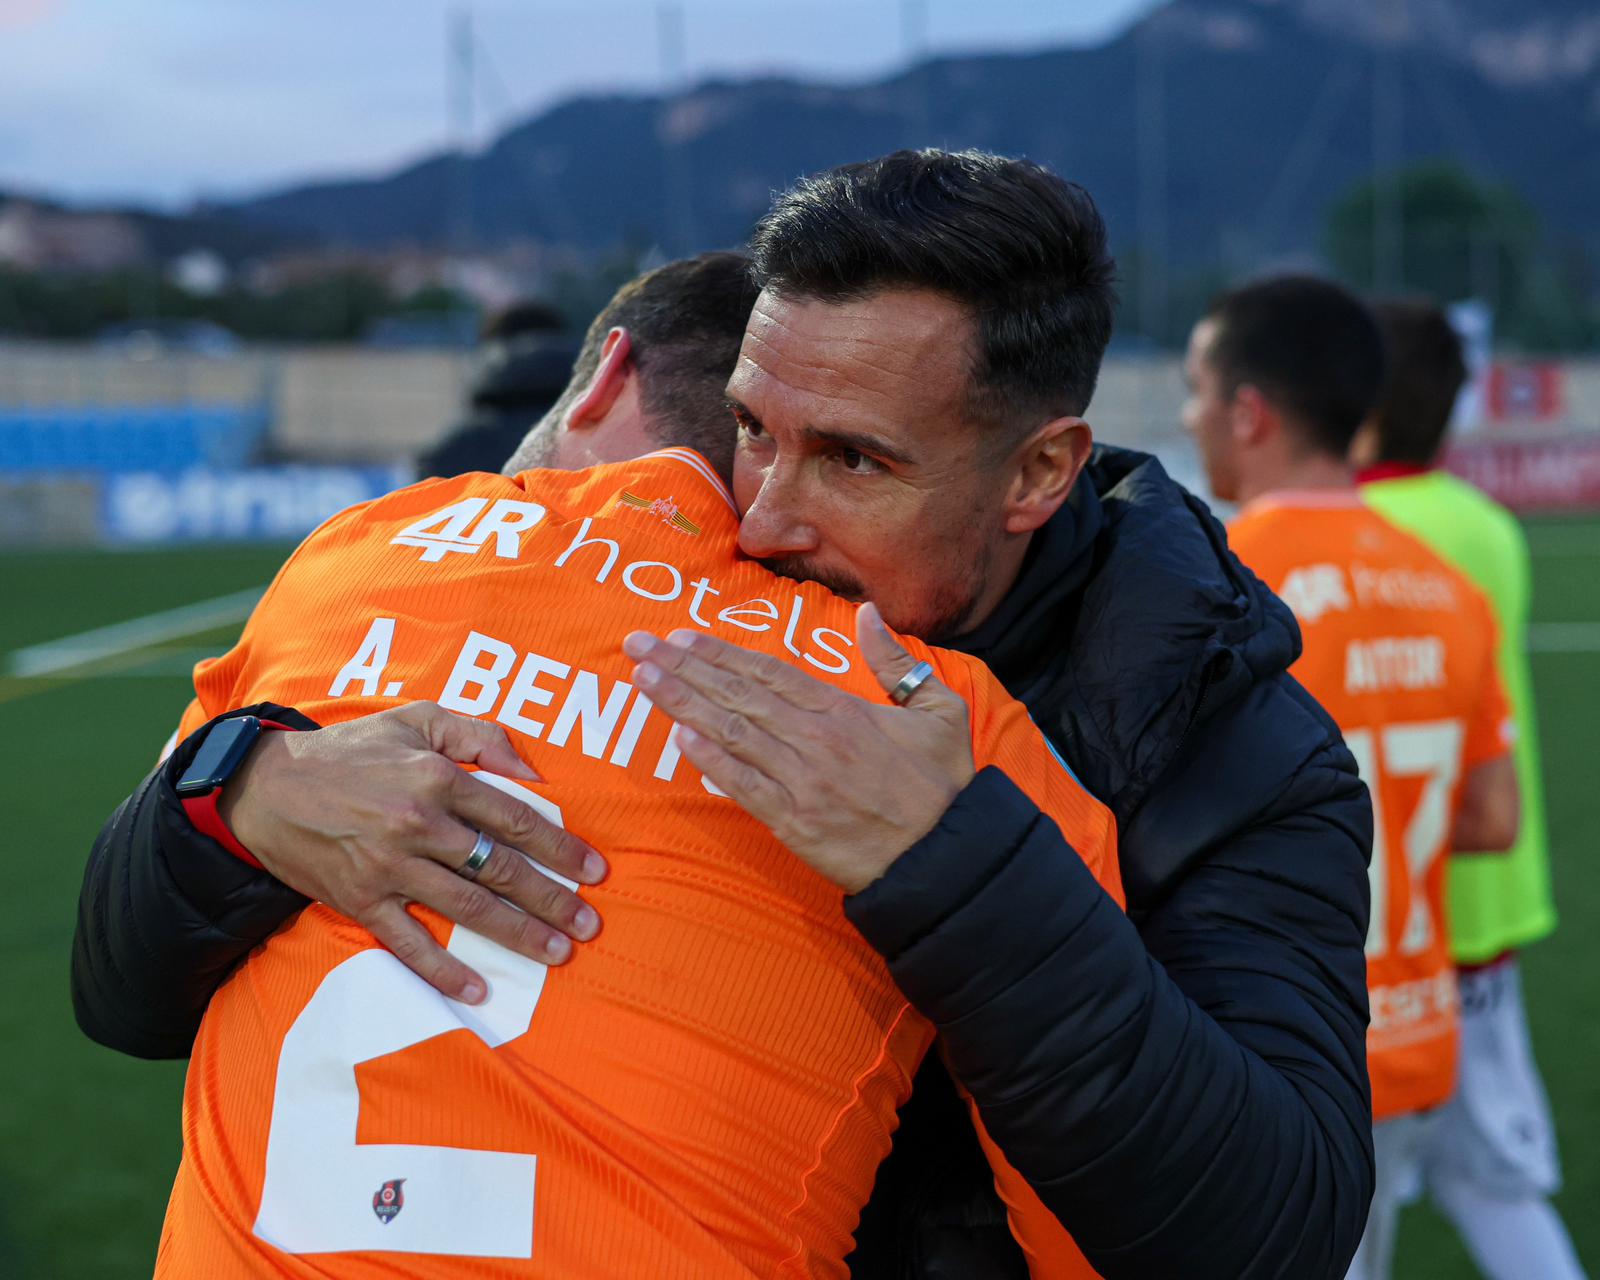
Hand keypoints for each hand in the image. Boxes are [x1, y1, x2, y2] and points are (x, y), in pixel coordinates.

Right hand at [220, 702, 605, 1003]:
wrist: (264, 788)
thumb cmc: (350, 750)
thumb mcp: (416, 719)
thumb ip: (478, 736)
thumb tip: (531, 770)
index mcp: (437, 777)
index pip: (514, 818)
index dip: (560, 846)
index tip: (594, 869)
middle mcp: (418, 824)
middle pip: (500, 868)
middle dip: (552, 900)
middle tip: (590, 924)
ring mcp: (389, 866)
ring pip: (468, 907)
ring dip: (517, 934)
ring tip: (557, 953)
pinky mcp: (360, 901)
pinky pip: (409, 943)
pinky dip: (443, 969)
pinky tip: (478, 990)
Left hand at [622, 603, 974, 892]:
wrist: (947, 856)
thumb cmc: (943, 783)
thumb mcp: (938, 709)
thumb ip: (895, 661)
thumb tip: (867, 613)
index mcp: (843, 710)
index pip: (768, 672)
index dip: (720, 653)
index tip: (681, 637)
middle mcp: (816, 739)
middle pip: (738, 694)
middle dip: (683, 668)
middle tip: (638, 645)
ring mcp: (802, 781)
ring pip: (732, 733)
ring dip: (683, 704)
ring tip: (644, 680)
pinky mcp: (796, 823)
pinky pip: (744, 786)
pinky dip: (712, 761)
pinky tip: (680, 738)